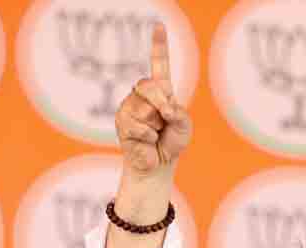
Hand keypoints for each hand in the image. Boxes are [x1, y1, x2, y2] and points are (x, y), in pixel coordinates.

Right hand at [116, 23, 191, 177]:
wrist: (159, 163)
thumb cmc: (172, 141)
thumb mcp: (183, 124)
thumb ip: (178, 112)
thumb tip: (163, 109)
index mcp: (160, 90)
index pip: (159, 65)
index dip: (159, 45)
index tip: (159, 25)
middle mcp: (142, 95)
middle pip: (150, 86)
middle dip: (162, 103)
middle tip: (166, 120)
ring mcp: (129, 107)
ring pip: (145, 109)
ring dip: (156, 125)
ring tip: (155, 133)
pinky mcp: (122, 122)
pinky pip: (139, 126)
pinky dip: (149, 137)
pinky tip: (147, 141)